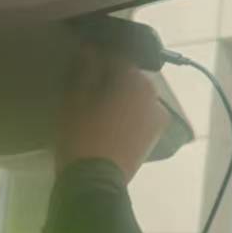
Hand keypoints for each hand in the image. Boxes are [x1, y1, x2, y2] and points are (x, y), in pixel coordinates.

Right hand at [54, 47, 167, 183]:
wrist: (95, 183)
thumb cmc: (81, 136)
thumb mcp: (75, 99)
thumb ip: (85, 70)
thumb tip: (90, 50)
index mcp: (135, 79)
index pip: (117, 56)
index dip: (99, 55)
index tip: (85, 59)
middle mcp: (153, 94)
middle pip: (130, 78)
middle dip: (113, 77)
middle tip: (90, 85)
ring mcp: (157, 117)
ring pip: (136, 97)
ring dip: (121, 97)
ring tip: (99, 106)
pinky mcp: (153, 137)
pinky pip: (139, 116)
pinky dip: (127, 114)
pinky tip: (110, 122)